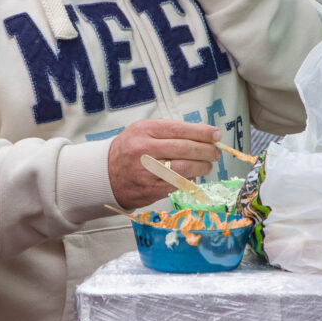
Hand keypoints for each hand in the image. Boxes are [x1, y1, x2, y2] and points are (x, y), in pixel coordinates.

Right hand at [107, 119, 221, 208]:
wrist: (105, 174)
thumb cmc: (129, 149)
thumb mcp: (143, 131)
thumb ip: (168, 131)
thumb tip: (201, 134)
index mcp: (143, 131)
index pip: (179, 129)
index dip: (201, 132)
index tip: (215, 134)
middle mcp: (144, 150)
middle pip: (185, 149)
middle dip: (206, 150)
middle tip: (215, 152)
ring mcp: (147, 172)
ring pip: (185, 168)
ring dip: (202, 167)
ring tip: (208, 165)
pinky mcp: (150, 190)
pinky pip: (178, 185)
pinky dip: (191, 180)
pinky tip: (194, 176)